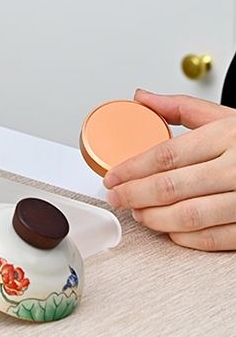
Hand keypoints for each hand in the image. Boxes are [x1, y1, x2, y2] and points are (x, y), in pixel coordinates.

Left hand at [103, 89, 235, 250]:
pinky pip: (217, 237)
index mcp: (226, 136)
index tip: (112, 176)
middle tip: (117, 198)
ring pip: (191, 216)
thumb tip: (141, 98)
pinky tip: (170, 231)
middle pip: (172, 186)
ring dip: (157, 219)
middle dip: (135, 195)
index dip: (132, 169)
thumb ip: (181, 108)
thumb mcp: (226, 116)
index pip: (167, 155)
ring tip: (139, 214)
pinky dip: (188, 238)